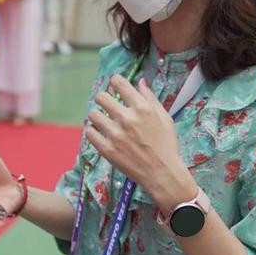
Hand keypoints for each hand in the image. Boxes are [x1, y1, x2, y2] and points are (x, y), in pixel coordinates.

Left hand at [86, 74, 195, 208]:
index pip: (119, 83)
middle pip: (101, 97)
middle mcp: (127, 119)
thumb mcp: (164, 118)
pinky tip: (101, 133)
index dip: (114, 81)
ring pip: (93, 114)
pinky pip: (89, 133)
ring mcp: (115, 134)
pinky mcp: (107, 149)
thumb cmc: (166, 145)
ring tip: (104, 121)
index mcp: (142, 108)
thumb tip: (140, 81)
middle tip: (107, 106)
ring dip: (97, 116)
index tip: (114, 85)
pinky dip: (93, 131)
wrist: (162, 173)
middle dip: (104, 99)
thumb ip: (150, 98)